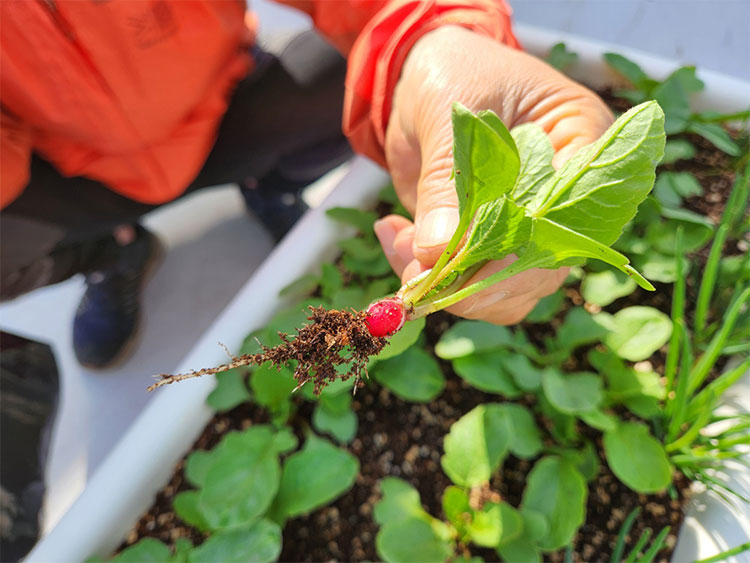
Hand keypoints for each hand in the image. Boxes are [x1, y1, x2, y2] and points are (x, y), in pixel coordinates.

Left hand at [375, 26, 613, 323]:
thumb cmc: (450, 73)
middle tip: (415, 272)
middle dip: (474, 281)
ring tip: (398, 243)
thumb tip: (437, 251)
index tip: (464, 264)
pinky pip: (472, 285)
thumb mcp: (447, 112)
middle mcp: (564, 196)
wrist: (423, 79)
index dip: (523, 251)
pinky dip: (430, 278)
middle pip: (543, 267)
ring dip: (448, 287)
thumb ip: (445, 181)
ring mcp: (529, 225)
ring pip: (507, 291)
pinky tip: (395, 237)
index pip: (571, 217)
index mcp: (581, 144)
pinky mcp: (491, 243)